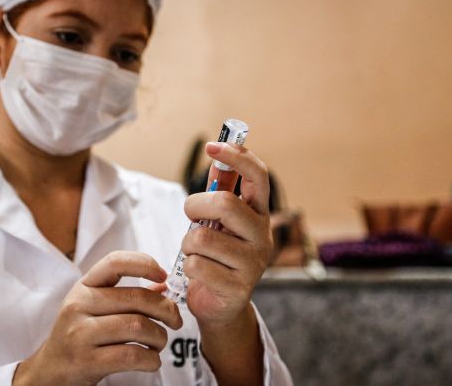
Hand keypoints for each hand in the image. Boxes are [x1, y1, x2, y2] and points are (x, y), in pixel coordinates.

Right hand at [13, 251, 182, 385]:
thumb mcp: (95, 309)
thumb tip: (164, 284)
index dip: (144, 264)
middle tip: (176, 321)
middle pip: (137, 299)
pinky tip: (151, 361)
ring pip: (138, 326)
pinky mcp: (86, 361)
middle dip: (167, 310)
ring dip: (160, 337)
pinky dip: (151, 359)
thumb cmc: (80, 337)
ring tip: (159, 343)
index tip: (164, 276)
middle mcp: (78, 305)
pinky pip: (132, 355)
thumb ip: (128, 296)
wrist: (49, 372)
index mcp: (83, 287)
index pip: (115, 262)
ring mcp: (80, 333)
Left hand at [181, 141, 272, 327]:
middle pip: (225, 204)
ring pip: (202, 238)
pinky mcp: (237, 288)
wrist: (220, 305)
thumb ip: (219, 194)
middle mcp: (263, 236)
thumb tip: (216, 156)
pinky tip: (198, 274)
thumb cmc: (216, 256)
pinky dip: (187, 267)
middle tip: (191, 216)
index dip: (237, 156)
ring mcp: (253, 264)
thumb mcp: (220, 223)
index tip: (212, 146)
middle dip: (195, 206)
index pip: (258, 176)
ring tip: (195, 253)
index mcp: (260, 214)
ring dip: (187, 244)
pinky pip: (196, 265)